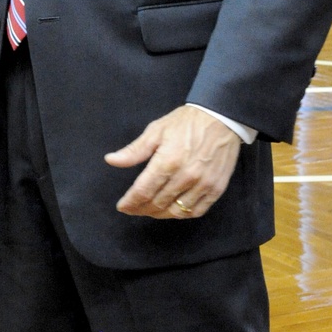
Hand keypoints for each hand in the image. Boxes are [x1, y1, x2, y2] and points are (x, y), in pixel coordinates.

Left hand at [104, 105, 241, 219]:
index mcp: (167, 161)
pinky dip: (181, 214)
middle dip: (141, 209)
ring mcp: (203, 184)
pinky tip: (171, 210)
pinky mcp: (216, 189)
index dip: (130, 202)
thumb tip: (110, 160)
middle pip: (157, 203)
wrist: (221, 118)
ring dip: (159, 214)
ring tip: (149, 210)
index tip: (122, 206)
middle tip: (133, 208)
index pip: (143, 191)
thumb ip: (134, 151)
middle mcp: (186, 176)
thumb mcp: (156, 131)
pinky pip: (196, 211)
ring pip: (176, 211)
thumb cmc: (186, 122)